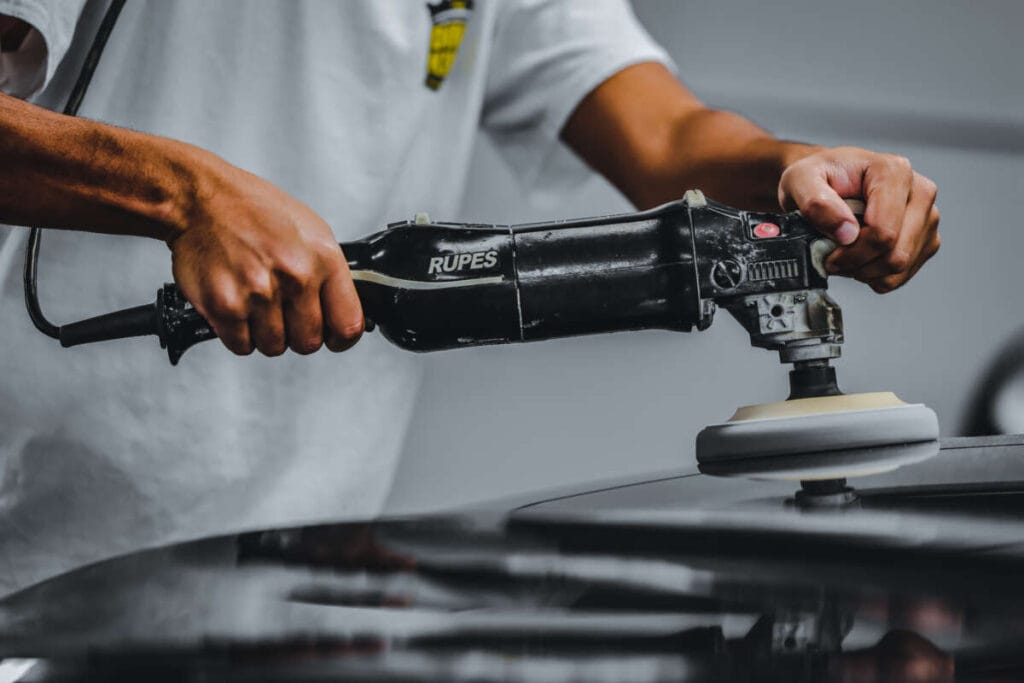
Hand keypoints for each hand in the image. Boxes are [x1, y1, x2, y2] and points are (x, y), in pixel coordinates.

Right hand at [168, 156, 363, 355]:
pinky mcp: (225, 306)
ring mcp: (259, 293)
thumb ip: (329, 275)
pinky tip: (236, 306)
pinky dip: (238, 334)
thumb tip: (339, 311)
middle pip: (308, 342)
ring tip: (255, 302)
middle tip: (282, 311)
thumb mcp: (311, 231)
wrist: (200, 199)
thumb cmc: (255, 212)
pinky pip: (242, 346)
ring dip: (265, 333)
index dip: (341, 338)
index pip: (348, 325)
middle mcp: (295, 277)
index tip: (333, 338)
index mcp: (323, 259)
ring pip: (274, 347)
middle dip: (297, 333)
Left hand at [778, 146, 940, 291]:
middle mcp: (920, 192)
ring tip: (845, 254)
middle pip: (897, 254)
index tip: (829, 254)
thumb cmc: (819, 176)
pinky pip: (902, 275)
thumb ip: (816, 203)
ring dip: (866, 272)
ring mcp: (927, 217)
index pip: (883, 231)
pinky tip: (860, 258)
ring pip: (900, 268)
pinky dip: (876, 275)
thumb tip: (846, 232)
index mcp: (894, 172)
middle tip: (834, 258)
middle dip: (859, 265)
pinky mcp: (925, 239)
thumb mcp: (800, 180)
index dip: (852, 253)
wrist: (829, 178)